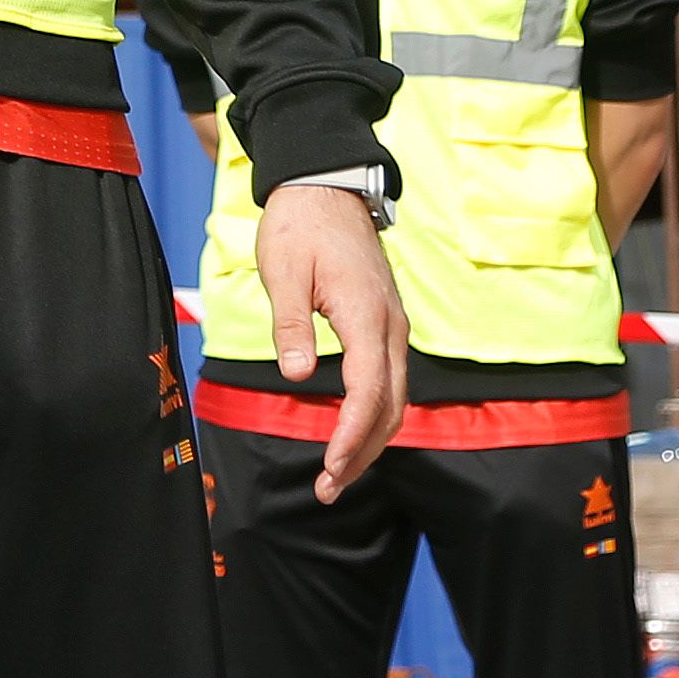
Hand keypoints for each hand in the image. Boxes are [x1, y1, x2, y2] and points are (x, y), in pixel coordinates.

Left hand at [254, 182, 406, 501]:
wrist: (327, 188)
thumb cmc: (300, 226)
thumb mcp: (284, 270)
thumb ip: (291, 323)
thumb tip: (298, 376)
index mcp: (366, 316)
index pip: (370, 391)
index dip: (352, 435)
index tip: (330, 467)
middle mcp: (391, 328)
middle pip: (389, 407)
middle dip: (361, 453)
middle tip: (327, 489)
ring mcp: (392, 328)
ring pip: (394, 399)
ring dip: (369, 440)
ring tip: (335, 475)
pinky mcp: (385, 326)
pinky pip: (388, 383)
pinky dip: (373, 416)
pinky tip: (350, 435)